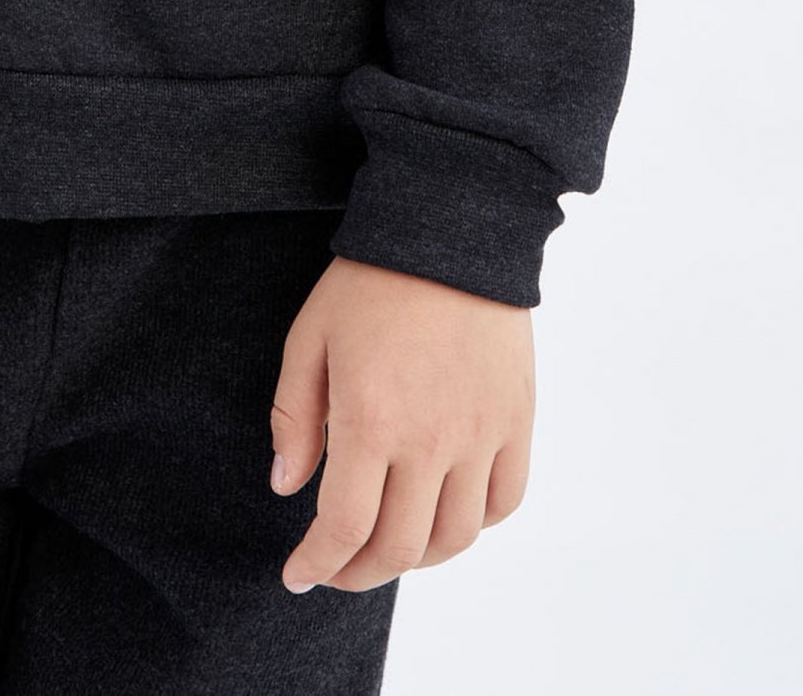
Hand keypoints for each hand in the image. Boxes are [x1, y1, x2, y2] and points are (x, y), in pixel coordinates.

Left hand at [268, 254, 533, 591]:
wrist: (451, 228)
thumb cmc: (370, 280)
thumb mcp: (310, 338)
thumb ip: (294, 417)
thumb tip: (285, 487)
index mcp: (370, 419)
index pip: (344, 527)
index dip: (317, 564)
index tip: (297, 574)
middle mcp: (430, 439)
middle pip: (399, 548)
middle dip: (359, 573)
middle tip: (336, 567)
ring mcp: (481, 434)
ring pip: (455, 538)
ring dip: (417, 558)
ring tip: (389, 545)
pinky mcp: (517, 421)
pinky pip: (504, 501)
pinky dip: (474, 524)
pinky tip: (444, 513)